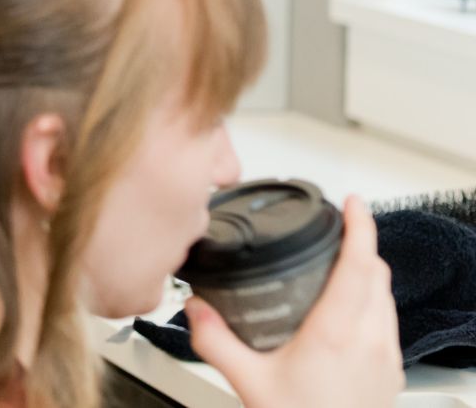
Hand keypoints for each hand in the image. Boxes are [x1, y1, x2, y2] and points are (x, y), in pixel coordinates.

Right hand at [187, 195, 403, 407]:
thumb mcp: (247, 382)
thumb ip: (215, 339)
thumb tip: (195, 307)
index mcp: (336, 334)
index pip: (359, 265)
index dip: (361, 227)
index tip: (354, 203)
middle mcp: (369, 341)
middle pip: (378, 275)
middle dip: (361, 246)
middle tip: (339, 230)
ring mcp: (385, 358)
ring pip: (387, 299)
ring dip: (368, 275)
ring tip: (339, 269)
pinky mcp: (390, 375)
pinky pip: (387, 324)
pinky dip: (372, 304)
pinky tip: (346, 315)